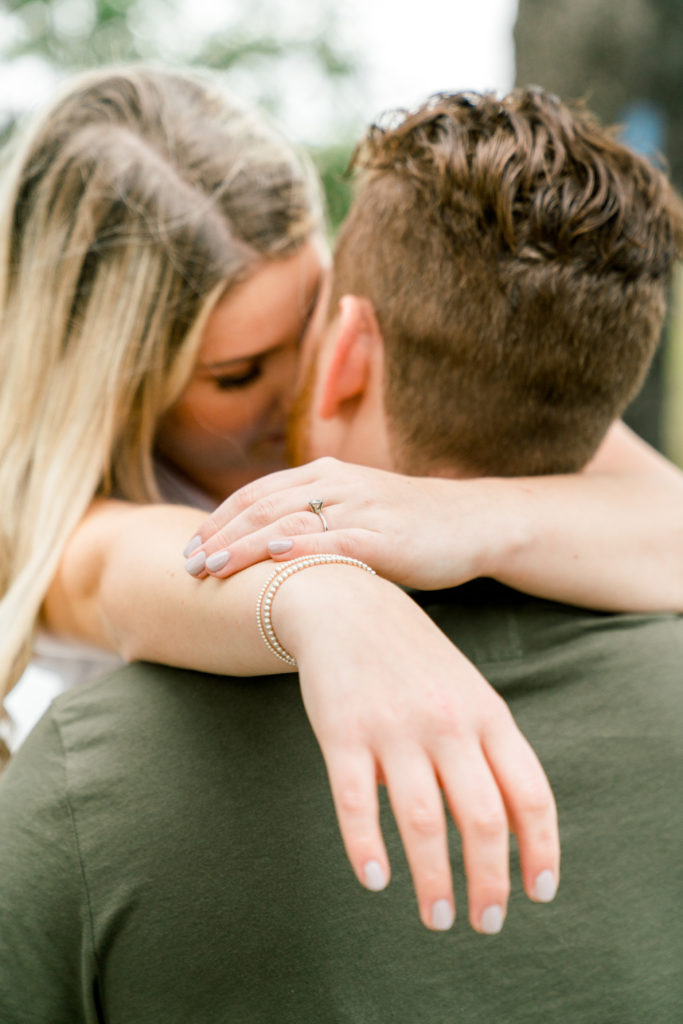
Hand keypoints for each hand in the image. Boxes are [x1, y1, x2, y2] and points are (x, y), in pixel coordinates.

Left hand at [184, 458, 526, 587]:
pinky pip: (336, 540)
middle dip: (219, 536)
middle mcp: (338, 484)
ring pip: (289, 521)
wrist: (473, 522)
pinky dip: (301, 549)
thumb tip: (268, 551)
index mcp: (326, 475)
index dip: (218, 520)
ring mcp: (362, 508)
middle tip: (186, 566)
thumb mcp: (355, 513)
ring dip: (244, 547)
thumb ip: (314, 522)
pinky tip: (273, 560)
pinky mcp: (386, 536)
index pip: (257, 494)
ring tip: (211, 570)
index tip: (189, 547)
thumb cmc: (409, 525)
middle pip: (263, 506)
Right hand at [273, 563, 558, 933]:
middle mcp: (448, 723)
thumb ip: (492, 749)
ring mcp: (394, 728)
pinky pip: (356, 802)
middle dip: (490, 883)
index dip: (541, 850)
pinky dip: (366, 847)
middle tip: (485, 922)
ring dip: (434, 881)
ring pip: (423, 821)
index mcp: (487, 714)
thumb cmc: (414, 657)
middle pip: (482, 820)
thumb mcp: (468, 691)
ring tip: (438, 917)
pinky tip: (375, 879)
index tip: (539, 893)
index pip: (530, 794)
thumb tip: (517, 828)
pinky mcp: (343, 732)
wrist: (347, 604)